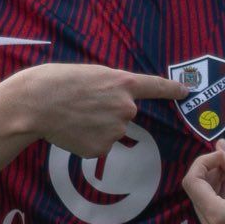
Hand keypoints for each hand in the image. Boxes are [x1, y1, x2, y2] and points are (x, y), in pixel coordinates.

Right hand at [22, 65, 187, 157]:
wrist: (38, 103)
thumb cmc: (60, 83)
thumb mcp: (92, 74)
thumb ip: (112, 87)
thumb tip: (120, 104)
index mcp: (123, 83)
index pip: (155, 86)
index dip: (172, 89)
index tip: (186, 91)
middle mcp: (126, 108)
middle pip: (124, 114)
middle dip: (108, 112)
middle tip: (83, 105)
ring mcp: (115, 130)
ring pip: (111, 132)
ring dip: (96, 127)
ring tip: (74, 117)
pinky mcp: (101, 149)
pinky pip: (99, 146)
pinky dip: (87, 141)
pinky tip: (72, 131)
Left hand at [183, 139, 224, 223]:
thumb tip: (220, 147)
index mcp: (218, 217)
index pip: (191, 183)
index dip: (202, 163)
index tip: (220, 156)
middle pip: (196, 196)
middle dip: (208, 175)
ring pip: (205, 209)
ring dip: (214, 189)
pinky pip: (215, 223)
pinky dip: (220, 205)